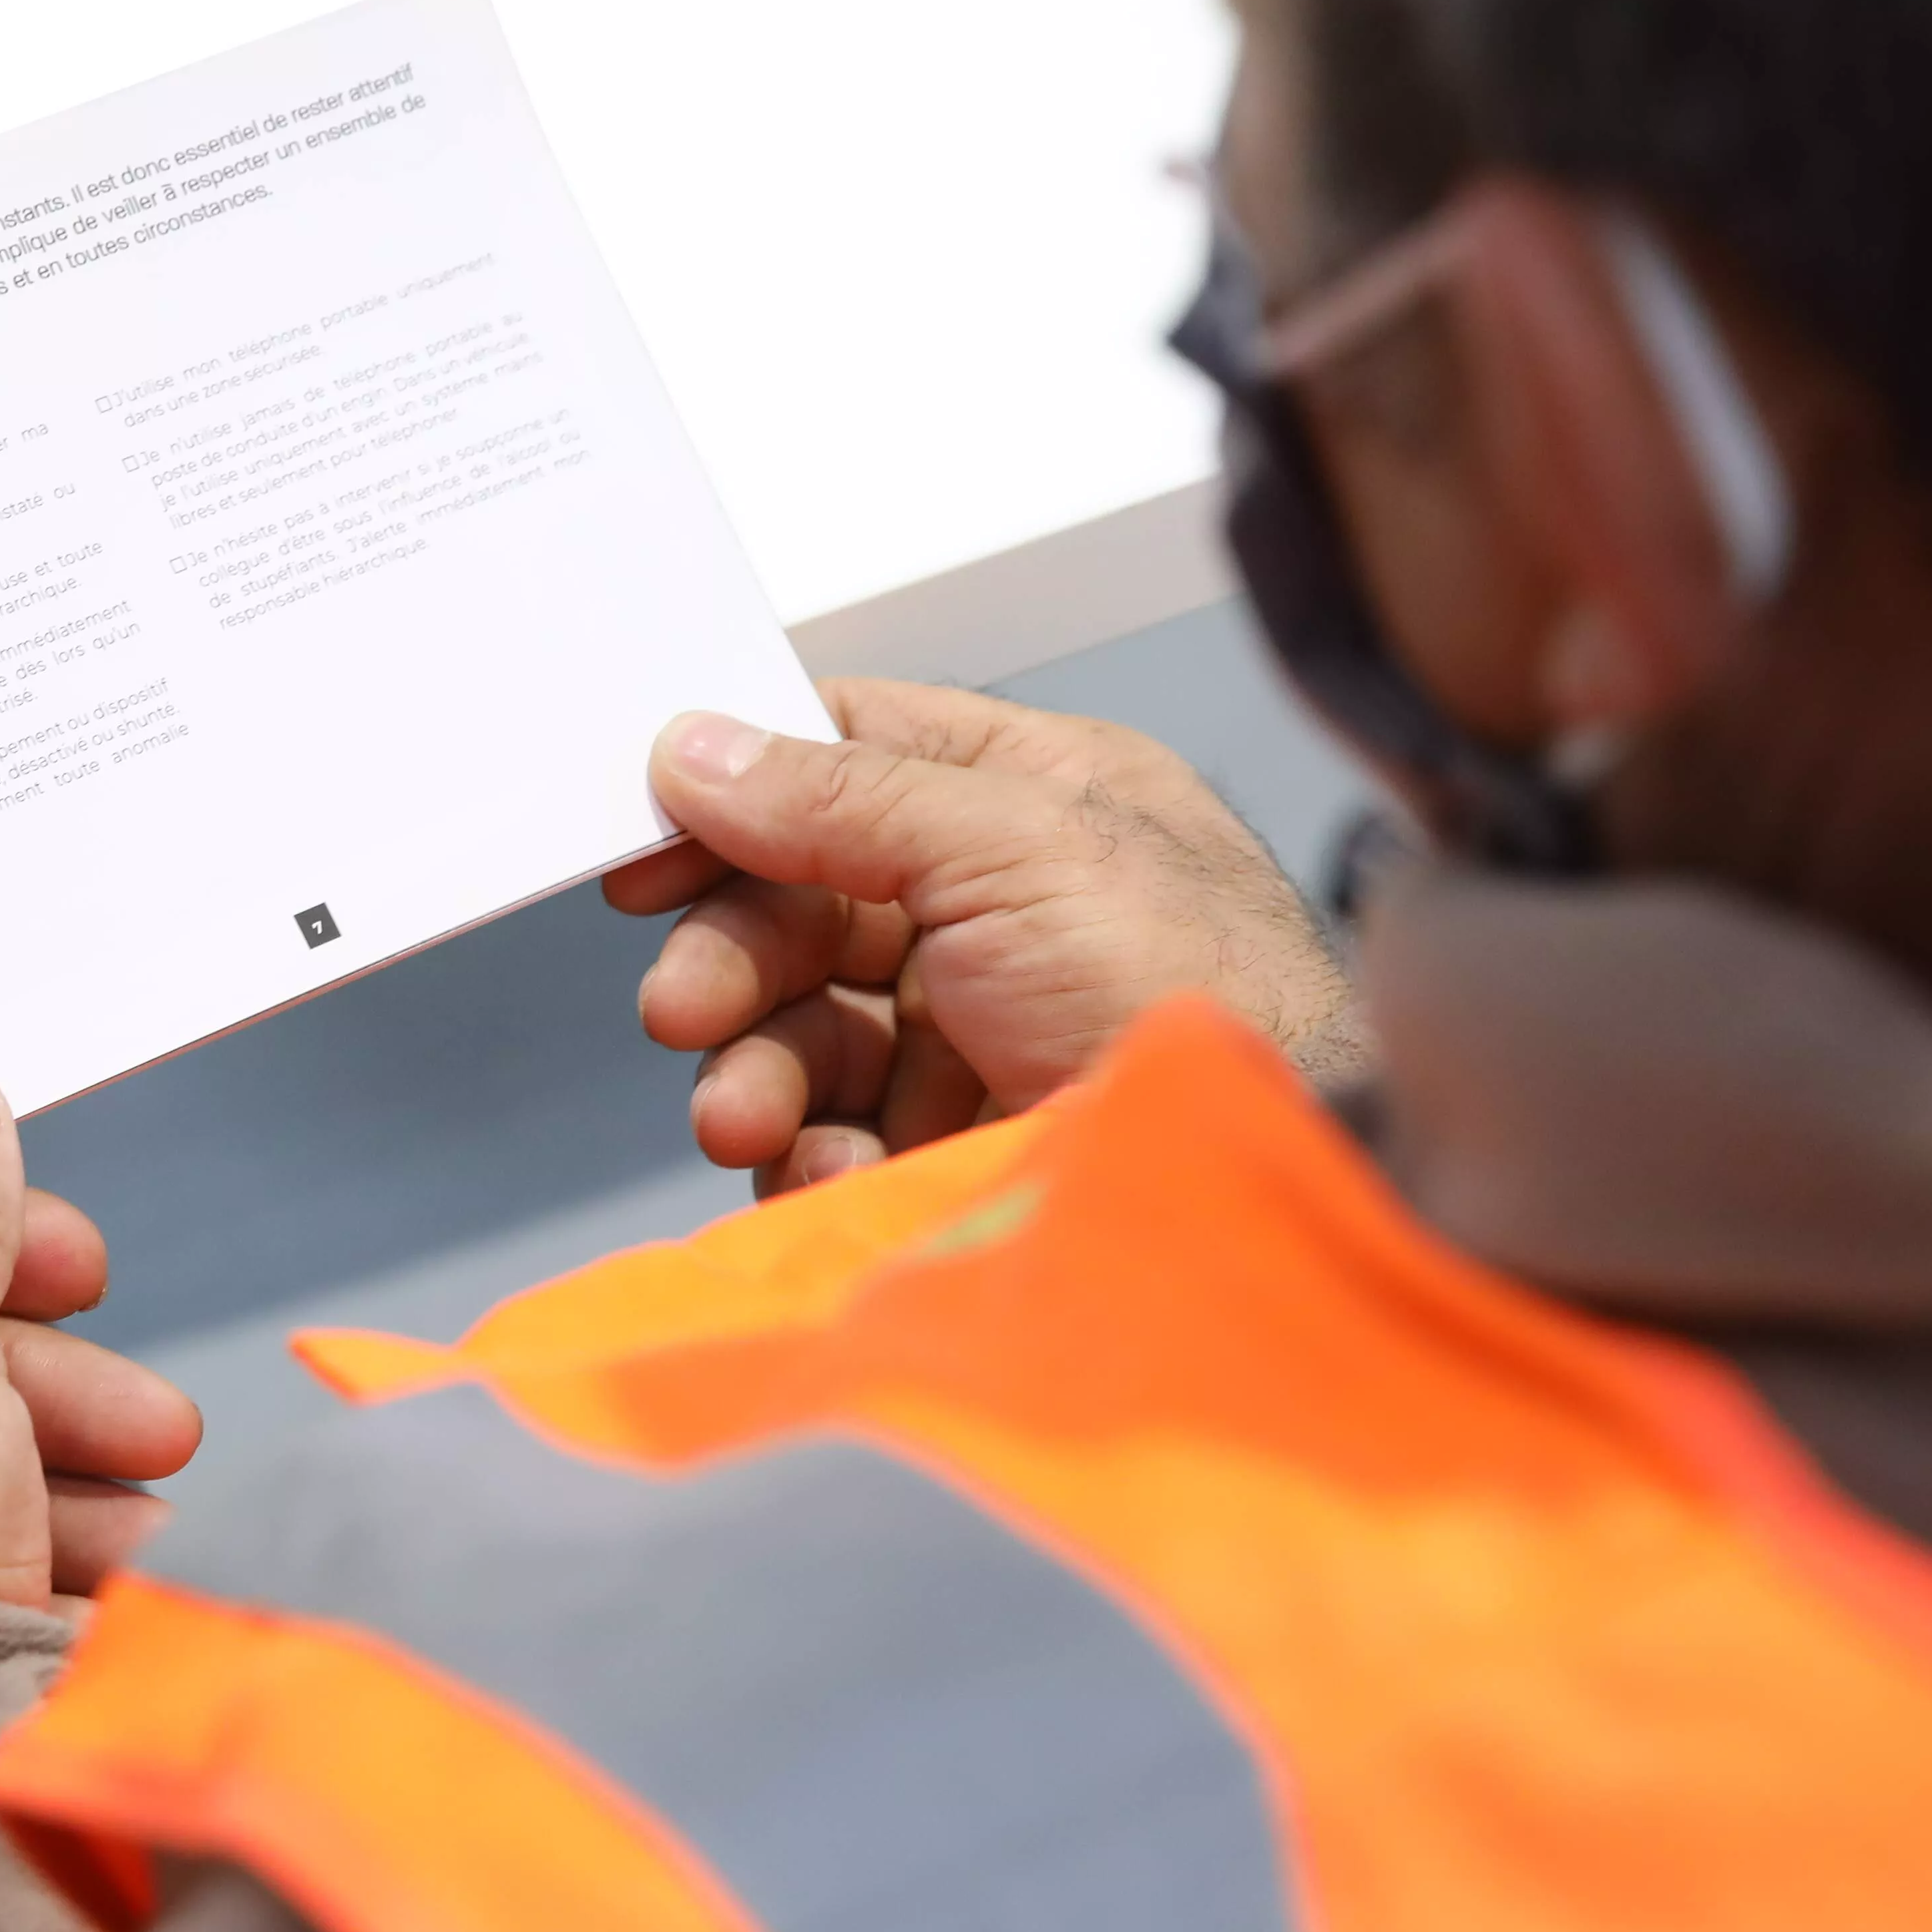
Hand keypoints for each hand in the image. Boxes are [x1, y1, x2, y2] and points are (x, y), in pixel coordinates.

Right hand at [604, 679, 1361, 1197]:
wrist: (1288, 1184)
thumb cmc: (1194, 990)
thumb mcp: (1012, 846)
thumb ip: (841, 797)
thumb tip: (694, 746)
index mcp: (1035, 797)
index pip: (850, 755)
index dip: (736, 793)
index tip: (643, 847)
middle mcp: (1007, 904)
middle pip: (806, 906)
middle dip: (735, 963)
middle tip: (684, 1014)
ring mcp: (990, 1030)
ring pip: (811, 1032)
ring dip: (758, 1075)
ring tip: (744, 1121)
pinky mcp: (976, 1144)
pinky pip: (846, 1141)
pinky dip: (816, 1163)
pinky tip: (830, 1177)